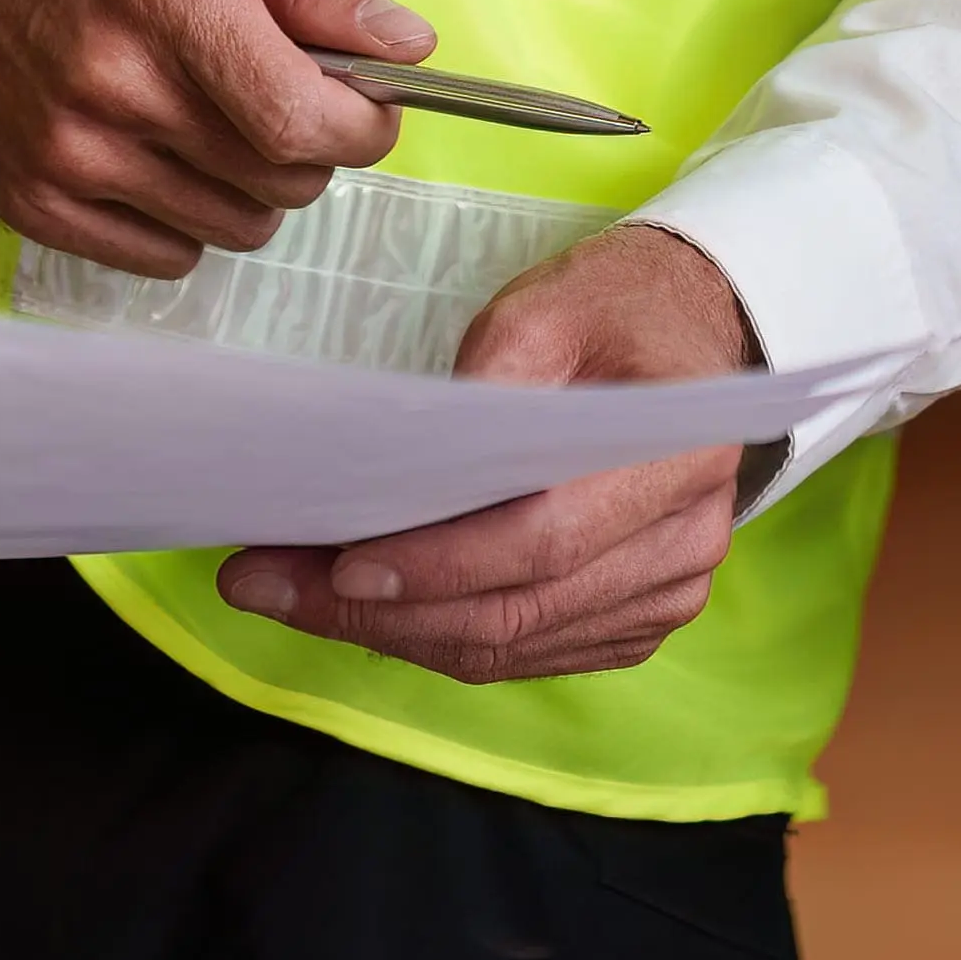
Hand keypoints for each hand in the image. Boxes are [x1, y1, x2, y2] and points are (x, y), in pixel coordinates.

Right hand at [0, 0, 410, 276]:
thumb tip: (404, 45)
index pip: (296, 119)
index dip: (361, 128)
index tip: (369, 108)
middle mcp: (108, 83)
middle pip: (276, 180)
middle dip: (312, 145)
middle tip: (285, 91)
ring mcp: (62, 152)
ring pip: (230, 226)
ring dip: (253, 184)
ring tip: (219, 113)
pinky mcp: (29, 198)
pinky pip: (163, 257)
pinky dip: (188, 217)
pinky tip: (165, 148)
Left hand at [215, 225, 759, 682]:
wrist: (694, 334)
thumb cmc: (616, 310)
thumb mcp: (550, 304)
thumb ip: (494, 373)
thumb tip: (410, 455)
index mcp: (675, 458)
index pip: (542, 541)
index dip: (437, 565)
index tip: (337, 565)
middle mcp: (684, 543)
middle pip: (515, 612)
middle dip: (380, 610)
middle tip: (266, 584)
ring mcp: (666, 593)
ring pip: (512, 648)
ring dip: (395, 632)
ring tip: (291, 594)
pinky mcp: (635, 621)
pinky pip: (527, 655)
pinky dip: (439, 639)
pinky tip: (367, 609)